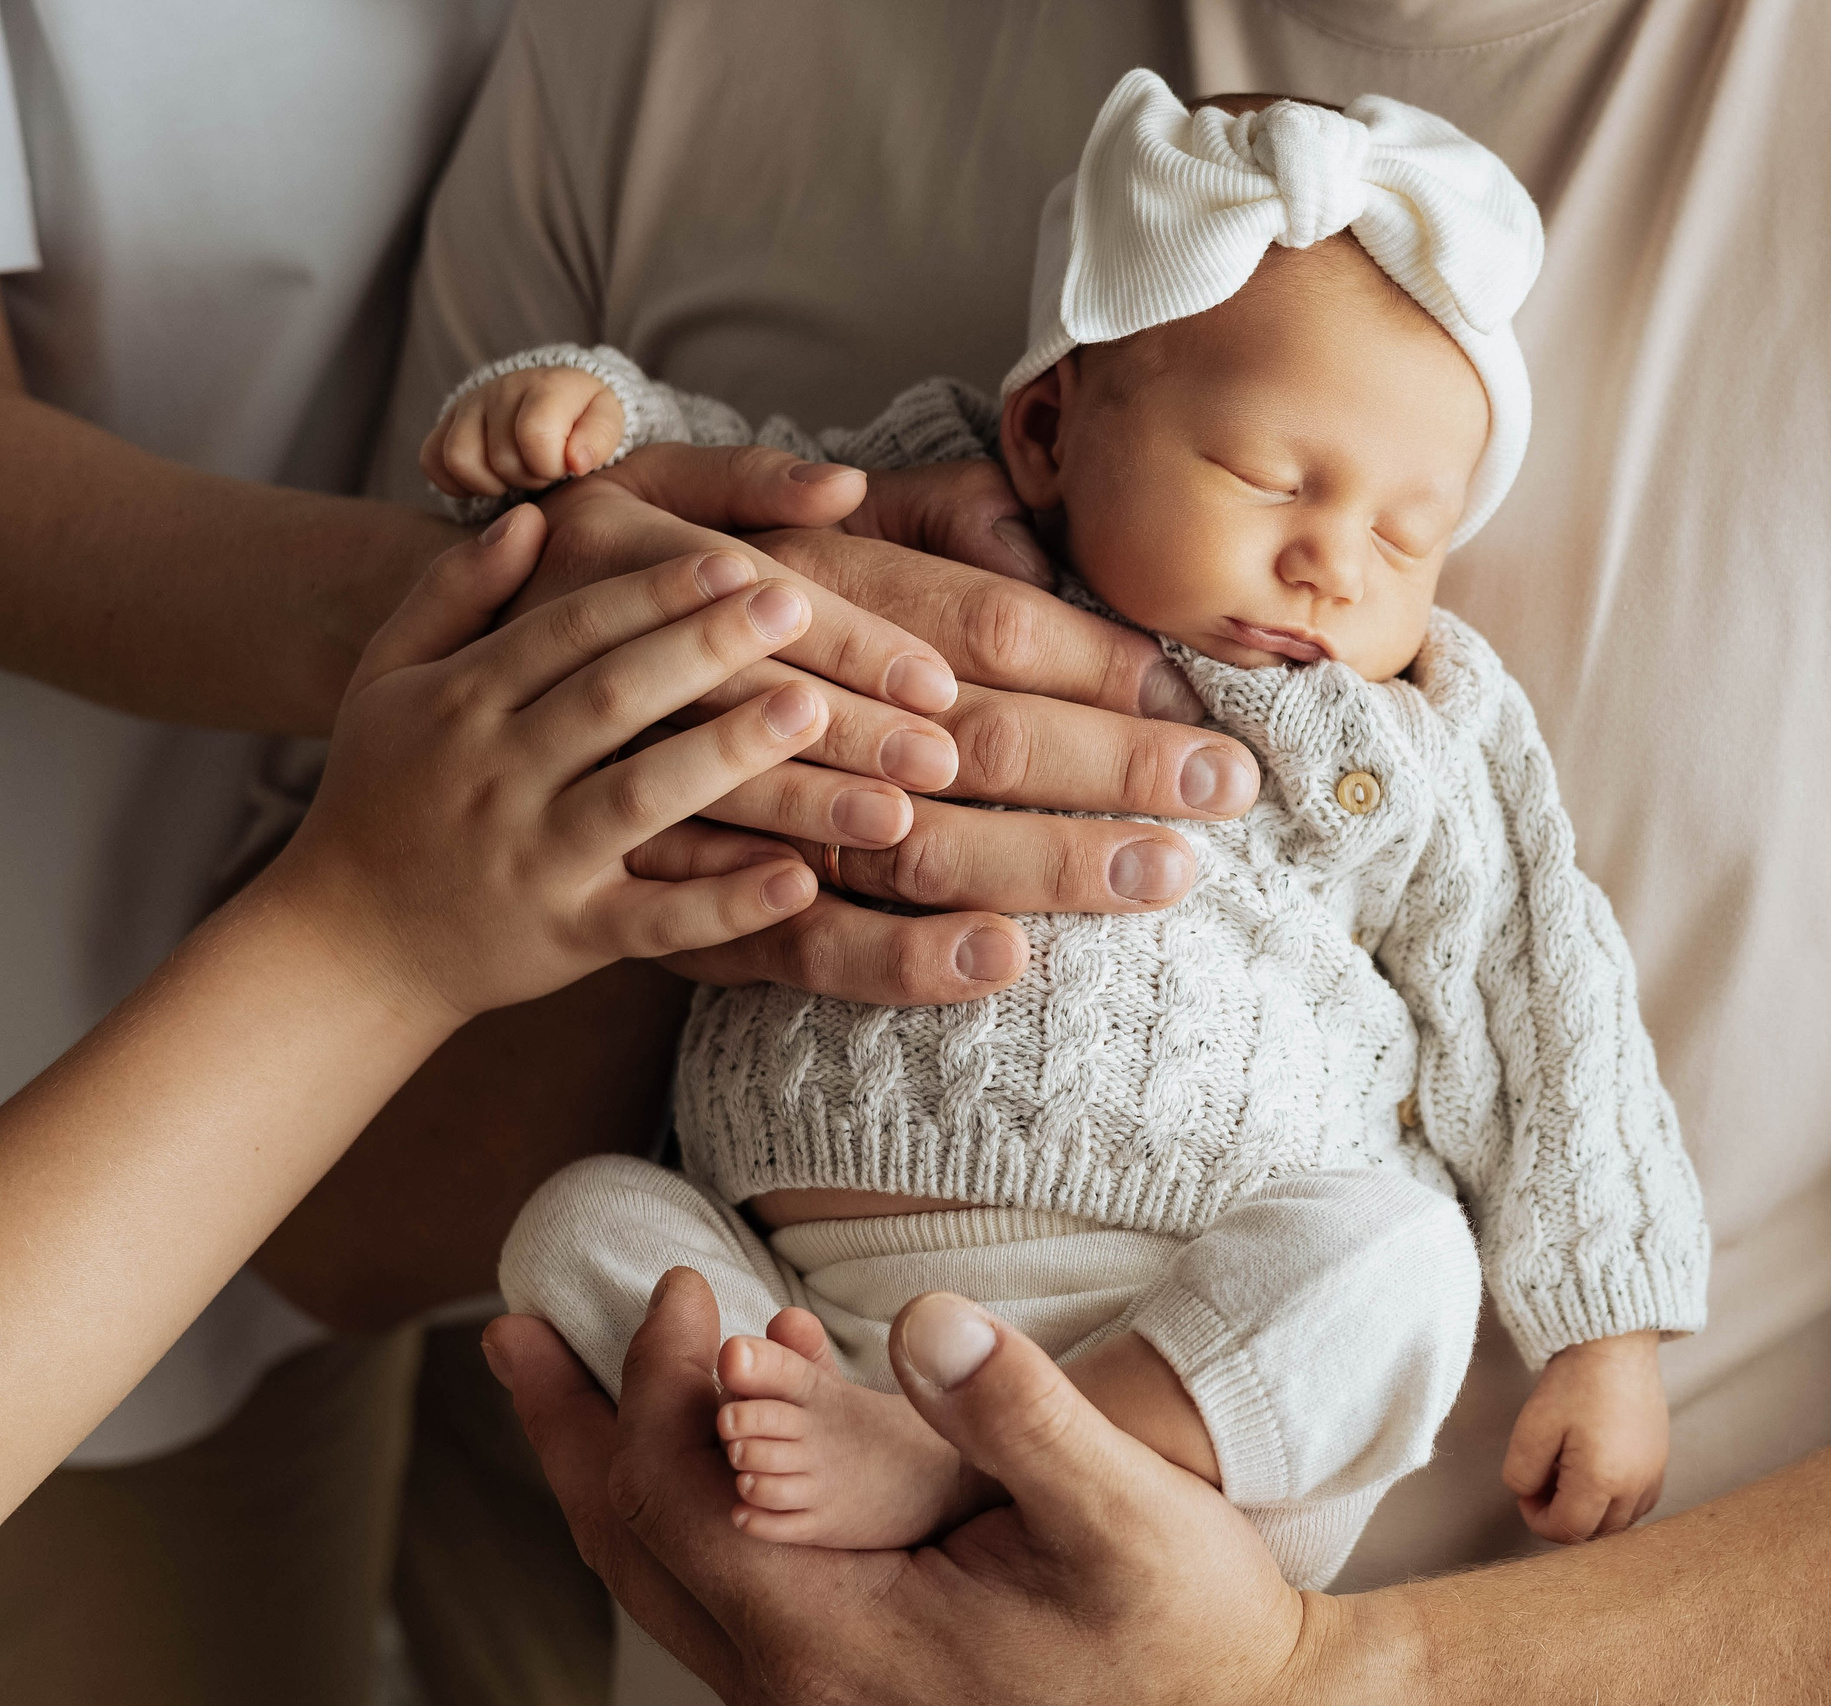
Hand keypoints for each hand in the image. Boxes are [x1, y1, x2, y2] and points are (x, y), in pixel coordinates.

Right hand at [259, 505, 829, 1027]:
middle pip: (613, 698)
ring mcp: (533, 860)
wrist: (344, 945)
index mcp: (458, 701)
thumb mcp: (388, 681)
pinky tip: (799, 875)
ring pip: (641, 797)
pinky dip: (726, 901)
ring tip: (817, 709)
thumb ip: (453, 593)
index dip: (654, 592)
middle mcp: (495, 775)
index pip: (568, 629)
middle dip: (706, 647)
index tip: (736, 560)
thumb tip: (532, 516)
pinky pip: (655, 919)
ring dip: (729, 752)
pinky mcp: (567, 937)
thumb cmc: (381, 794)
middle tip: (796, 606)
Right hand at [422, 366, 627, 498]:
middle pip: (501, 459)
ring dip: (490, 483)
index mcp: (545, 385)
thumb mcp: (607, 421)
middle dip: (528, 478)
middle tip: (543, 471)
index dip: (550, 466)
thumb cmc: (583, 416)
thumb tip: (577, 461)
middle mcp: (500, 387)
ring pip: (459, 460)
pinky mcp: (444, 423)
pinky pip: (432, 461)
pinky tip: (488, 479)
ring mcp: (468, 404)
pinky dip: (457, 482)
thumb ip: (600, 439)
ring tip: (515, 476)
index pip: (535, 437)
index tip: (563, 466)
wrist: (555, 398)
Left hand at [484, 1272, 1347, 1705]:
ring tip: (565, 1387)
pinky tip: (698, 1450)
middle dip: (574, 1430)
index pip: (682, 1504)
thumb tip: (925, 1319)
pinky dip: (677, 1510)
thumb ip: (1019, 1414)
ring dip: (608, 1471)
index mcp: (841, 1644)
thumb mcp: (1124, 1514)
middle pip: (634, 1549)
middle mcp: (800, 1688)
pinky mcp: (848, 1686)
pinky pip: (717, 1592)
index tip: (686, 1289)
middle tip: (520, 1334)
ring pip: (663, 1579)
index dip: (656, 1389)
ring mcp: (818, 1697)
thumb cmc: (1188, 1629)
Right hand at [529, 446, 1262, 1006]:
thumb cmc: (582, 594)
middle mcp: (745, 686)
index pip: (970, 622)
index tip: (1198, 696)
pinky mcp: (651, 904)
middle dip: (1101, 763)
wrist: (414, 716)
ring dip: (1016, 856)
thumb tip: (919, 500)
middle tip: (1222, 793)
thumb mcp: (664, 504)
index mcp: (775, 584)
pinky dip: (873, 949)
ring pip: (881, 837)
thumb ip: (796, 500)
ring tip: (1136, 877)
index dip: (1088, 659)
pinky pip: (767, 934)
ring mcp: (695, 802)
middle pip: (959, 732)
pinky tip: (983, 960)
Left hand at [1501, 1332, 1668, 1542]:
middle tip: (1544, 1482)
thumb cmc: (1575, 1380)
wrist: (1616, 1343)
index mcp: (1601, 1480)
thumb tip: (1528, 1495)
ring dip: (1590, 1513)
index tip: (1526, 1491)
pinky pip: (1639, 1504)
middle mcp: (1635, 1485)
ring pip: (1619, 1523)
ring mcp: (1653, 1474)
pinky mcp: (1660, 1462)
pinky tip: (1597, 1474)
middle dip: (1563, 1517)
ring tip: (1569, 1475)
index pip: (1566, 1530)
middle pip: (1595, 1532)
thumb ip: (1521, 1474)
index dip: (1537, 1519)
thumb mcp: (1532, 1427)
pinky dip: (1615, 1502)